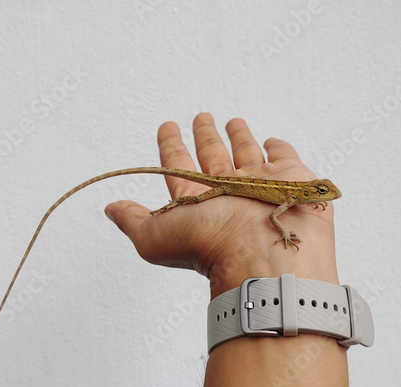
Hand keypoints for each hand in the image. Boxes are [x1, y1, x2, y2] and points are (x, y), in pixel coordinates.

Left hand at [105, 113, 338, 297]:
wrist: (264, 256)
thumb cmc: (210, 248)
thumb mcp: (155, 237)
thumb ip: (133, 220)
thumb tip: (110, 209)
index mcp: (198, 199)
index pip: (179, 164)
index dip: (171, 145)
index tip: (166, 126)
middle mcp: (227, 190)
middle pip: (212, 154)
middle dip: (204, 135)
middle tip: (200, 116)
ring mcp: (259, 183)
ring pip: (246, 152)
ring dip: (238, 136)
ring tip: (231, 120)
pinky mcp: (291, 179)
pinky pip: (283, 156)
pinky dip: (278, 147)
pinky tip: (270, 140)